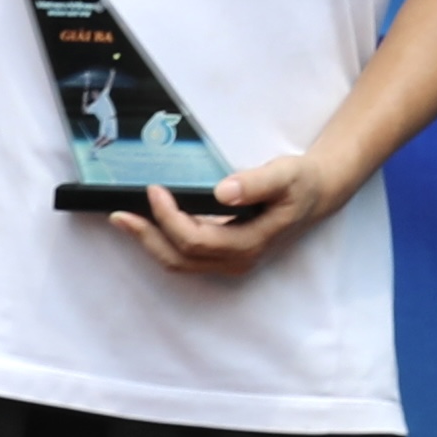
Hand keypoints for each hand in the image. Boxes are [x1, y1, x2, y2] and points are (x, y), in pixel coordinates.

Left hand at [113, 147, 338, 276]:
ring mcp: (230, 261)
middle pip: (179, 258)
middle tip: (119, 214)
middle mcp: (237, 260)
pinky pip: (186, 255)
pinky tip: (150, 224)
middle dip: (146, 236)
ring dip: (150, 242)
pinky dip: (163, 241)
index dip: (169, 217)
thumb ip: (256, 183)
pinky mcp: (224, 254)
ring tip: (125, 221)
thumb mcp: (286, 175)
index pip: (195, 239)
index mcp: (249, 243)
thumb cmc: (301, 183)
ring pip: (179, 261)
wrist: (317, 194)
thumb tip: (222, 191)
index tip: (155, 190)